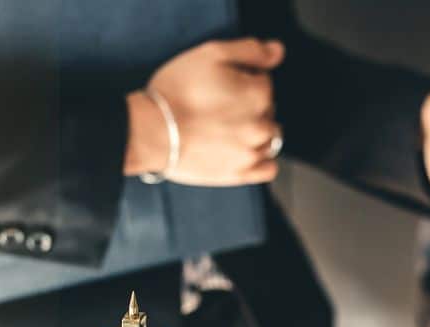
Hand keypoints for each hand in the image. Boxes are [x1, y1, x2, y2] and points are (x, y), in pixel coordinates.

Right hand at [125, 38, 284, 185]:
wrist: (151, 132)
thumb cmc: (177, 89)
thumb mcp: (212, 53)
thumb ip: (250, 50)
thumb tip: (278, 52)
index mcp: (259, 93)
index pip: (263, 81)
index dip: (242, 78)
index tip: (220, 83)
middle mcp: (262, 124)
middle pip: (267, 109)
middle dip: (250, 104)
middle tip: (218, 105)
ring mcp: (252, 152)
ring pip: (270, 137)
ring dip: (256, 130)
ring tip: (226, 128)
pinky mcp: (240, 174)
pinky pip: (268, 168)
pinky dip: (261, 159)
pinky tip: (242, 150)